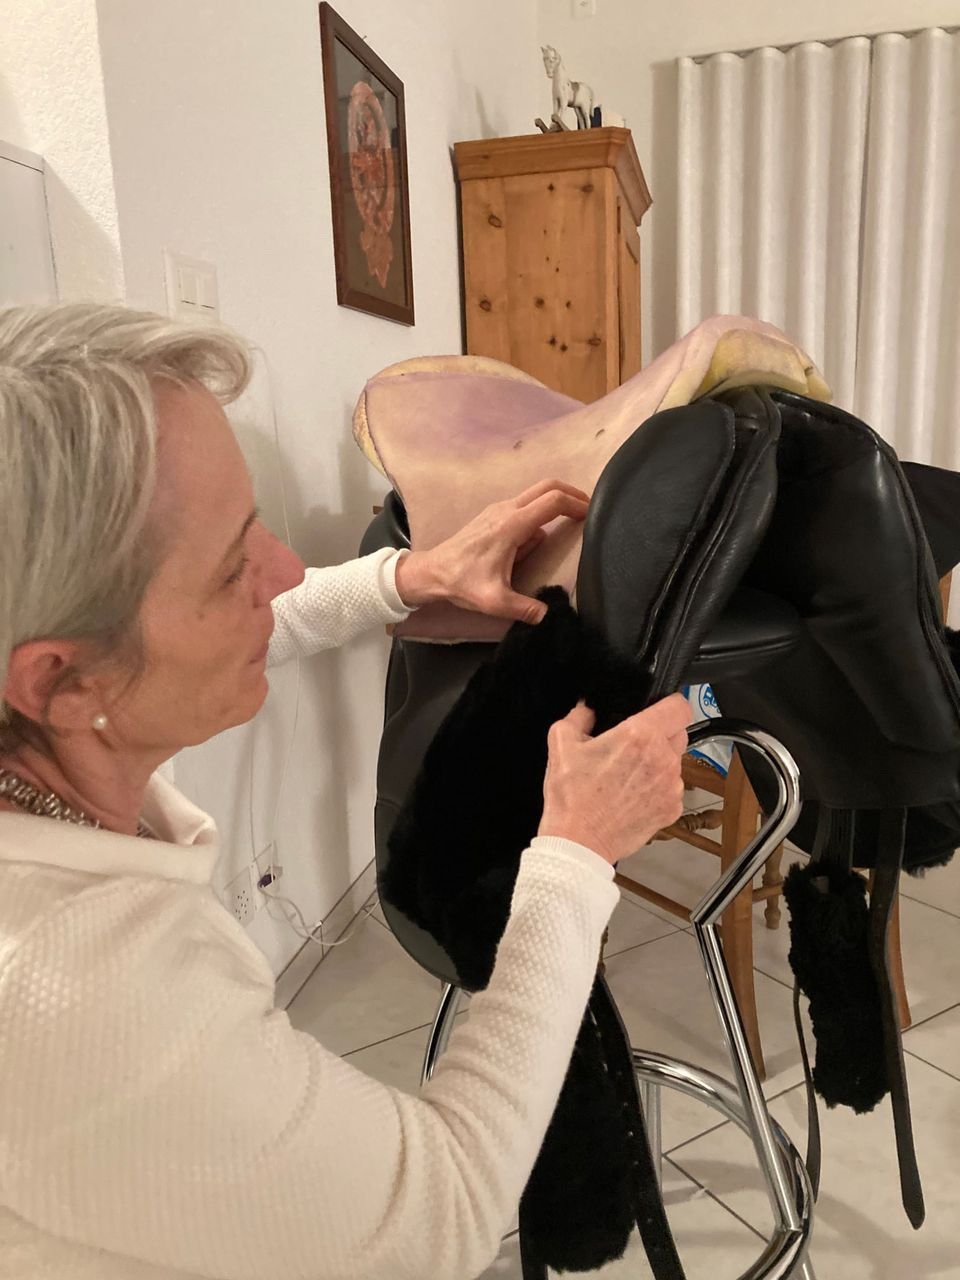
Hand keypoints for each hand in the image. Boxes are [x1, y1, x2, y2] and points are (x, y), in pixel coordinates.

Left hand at [394, 479, 588, 623]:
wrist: (431, 573)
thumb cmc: (461, 583)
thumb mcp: (494, 601)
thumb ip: (524, 608)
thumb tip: (548, 616)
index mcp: (511, 525)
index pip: (553, 501)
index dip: (577, 504)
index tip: (592, 514)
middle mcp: (506, 510)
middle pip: (547, 486)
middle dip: (571, 493)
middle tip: (589, 509)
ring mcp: (498, 510)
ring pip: (535, 495)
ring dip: (555, 505)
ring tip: (571, 523)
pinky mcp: (493, 516)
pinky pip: (524, 507)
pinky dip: (539, 514)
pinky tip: (541, 537)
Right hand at [538, 694, 691, 865]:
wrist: (579, 842)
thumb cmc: (572, 798)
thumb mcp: (561, 744)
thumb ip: (577, 716)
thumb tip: (586, 709)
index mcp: (639, 736)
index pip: (678, 706)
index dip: (669, 703)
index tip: (659, 708)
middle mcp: (662, 758)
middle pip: (678, 732)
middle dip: (660, 733)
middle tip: (633, 746)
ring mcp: (671, 786)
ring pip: (675, 762)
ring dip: (658, 763)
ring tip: (628, 775)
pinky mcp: (672, 808)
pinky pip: (672, 788)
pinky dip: (657, 788)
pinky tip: (632, 795)